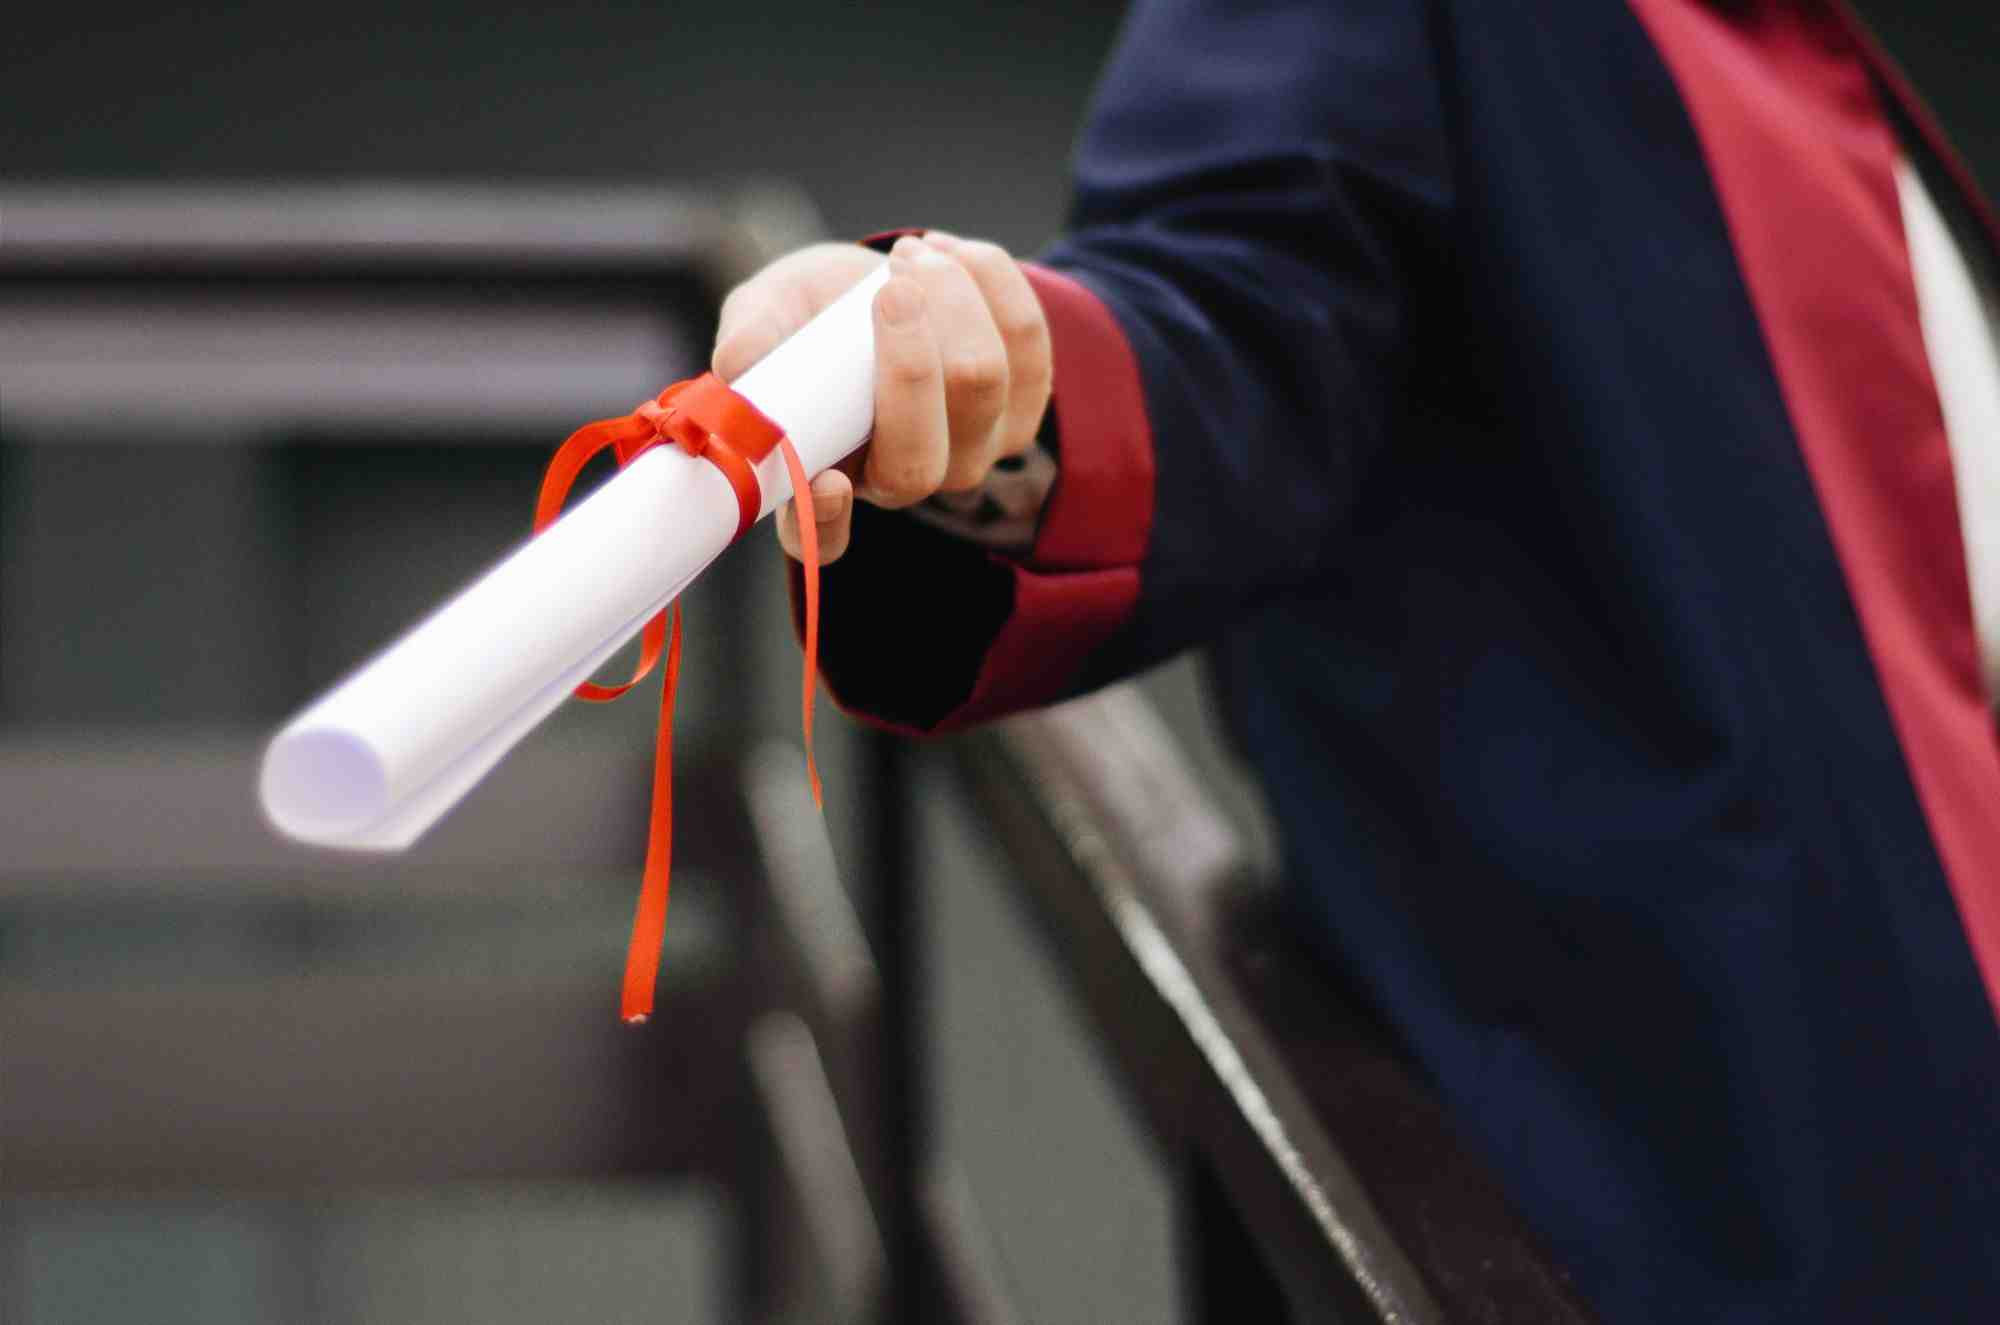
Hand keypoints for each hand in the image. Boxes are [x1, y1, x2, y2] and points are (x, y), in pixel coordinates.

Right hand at [711, 233, 1052, 564]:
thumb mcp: (765, 313)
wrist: (877, 282)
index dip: (828, 522)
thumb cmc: (810, 312)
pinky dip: (991, 281)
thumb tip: (738, 363)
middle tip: (889, 285)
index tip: (827, 482)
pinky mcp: (1023, 405)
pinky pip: (1028, 342)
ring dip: (951, 299)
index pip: (824, 538)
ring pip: (982, 384)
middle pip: (921, 456)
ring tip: (908, 255)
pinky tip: (949, 253)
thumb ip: (751, 338)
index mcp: (825, 479)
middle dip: (910, 360)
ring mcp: (971, 451)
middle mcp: (902, 481)